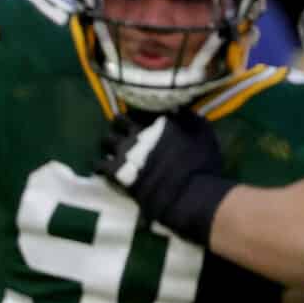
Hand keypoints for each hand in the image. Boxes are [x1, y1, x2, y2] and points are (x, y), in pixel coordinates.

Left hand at [96, 108, 234, 246]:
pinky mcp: (117, 172)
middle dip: (119, 125)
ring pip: (106, 140)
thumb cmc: (202, 165)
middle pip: (119, 121)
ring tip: (112, 151)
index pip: (141, 109)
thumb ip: (189, 117)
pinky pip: (99, 165)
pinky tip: (103, 169)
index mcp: (159, 120)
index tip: (140, 120)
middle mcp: (139, 132)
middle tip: (122, 132)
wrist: (189, 194)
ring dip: (109, 144)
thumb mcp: (203, 133)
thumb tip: (178, 108)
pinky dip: (101, 166)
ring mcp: (126, 151)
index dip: (139, 115)